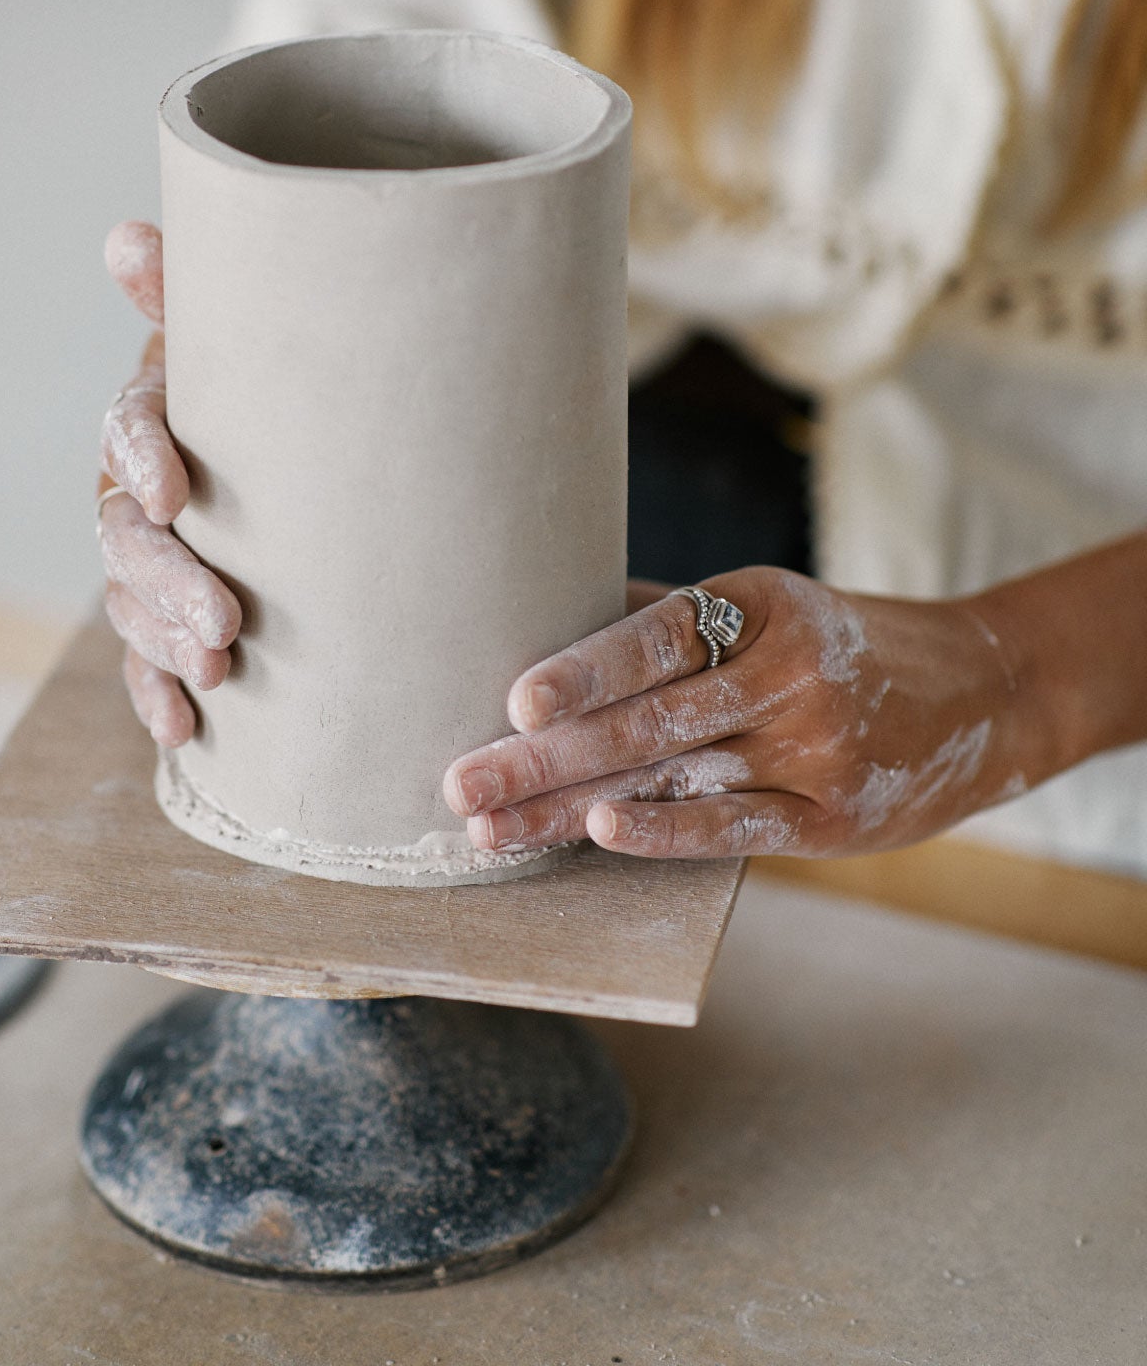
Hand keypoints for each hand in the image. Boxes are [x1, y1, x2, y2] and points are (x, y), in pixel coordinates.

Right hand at [97, 221, 241, 745]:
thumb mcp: (258, 347)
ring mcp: (152, 562)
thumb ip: (196, 299)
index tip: (175, 490)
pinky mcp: (171, 620)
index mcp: (158, 416)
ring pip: (132, 603)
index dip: (144, 456)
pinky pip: (147, 664)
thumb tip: (124, 237)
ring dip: (164, 641)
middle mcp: (142, 491)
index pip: (128, 428)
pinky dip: (158, 695)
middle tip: (224, 620)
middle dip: (168, 580)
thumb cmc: (291, 397)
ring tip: (217, 670)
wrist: (325, 463)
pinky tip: (185, 728)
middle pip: (129, 535)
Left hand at [442, 567, 1026, 859]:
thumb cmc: (840, 644)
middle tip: (461, 781)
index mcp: (762, 606)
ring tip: (490, 827)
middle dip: (543, 756)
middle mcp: (788, 675)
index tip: (514, 700)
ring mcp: (814, 749)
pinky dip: (664, 832)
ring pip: (674, 779)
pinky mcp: (833, 817)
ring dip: (570, 808)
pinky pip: (734, 827)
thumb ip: (672, 618)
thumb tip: (549, 612)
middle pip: (648, 721)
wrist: (982, 692)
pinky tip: (600, 835)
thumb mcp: (772, 606)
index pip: (660, 636)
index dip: (587, 668)